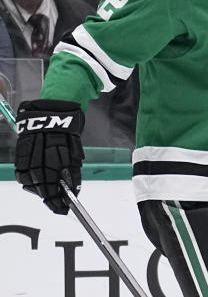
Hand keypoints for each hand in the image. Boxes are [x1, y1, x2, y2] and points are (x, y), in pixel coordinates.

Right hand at [14, 99, 83, 214]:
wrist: (52, 112)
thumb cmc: (68, 132)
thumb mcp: (75, 152)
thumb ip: (73, 173)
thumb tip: (74, 191)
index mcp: (54, 160)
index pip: (53, 188)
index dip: (57, 202)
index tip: (63, 209)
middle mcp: (37, 160)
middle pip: (40, 188)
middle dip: (50, 198)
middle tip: (58, 203)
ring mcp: (26, 157)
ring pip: (28, 182)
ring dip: (39, 190)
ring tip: (49, 192)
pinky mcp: (19, 153)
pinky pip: (21, 173)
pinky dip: (29, 180)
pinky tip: (37, 182)